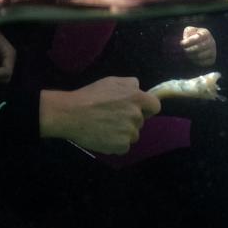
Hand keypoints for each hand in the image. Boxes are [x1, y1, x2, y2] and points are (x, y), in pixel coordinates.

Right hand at [40, 76, 160, 153]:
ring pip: (133, 135)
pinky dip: (115, 144)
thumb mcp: (111, 81)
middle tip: (113, 117)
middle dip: (130, 120)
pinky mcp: (121, 145)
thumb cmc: (90, 95)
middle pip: (140, 121)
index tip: (137, 110)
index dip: (146, 108)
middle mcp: (136, 115)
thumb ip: (130, 84)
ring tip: (106, 127)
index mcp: (136, 98)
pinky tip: (103, 136)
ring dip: (123, 133)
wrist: (71, 114)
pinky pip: (124, 146)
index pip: (155, 106)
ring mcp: (129, 132)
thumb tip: (139, 88)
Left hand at [181, 26, 216, 66]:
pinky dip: (195, 62)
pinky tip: (192, 59)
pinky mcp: (212, 60)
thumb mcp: (190, 31)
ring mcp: (213, 52)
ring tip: (186, 54)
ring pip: (199, 56)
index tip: (181, 43)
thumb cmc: (194, 36)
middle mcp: (211, 42)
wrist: (202, 44)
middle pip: (198, 48)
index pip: (197, 38)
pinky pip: (202, 63)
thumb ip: (188, 32)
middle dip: (188, 50)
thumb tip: (186, 39)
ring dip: (190, 56)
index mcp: (206, 34)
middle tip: (183, 50)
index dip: (188, 41)